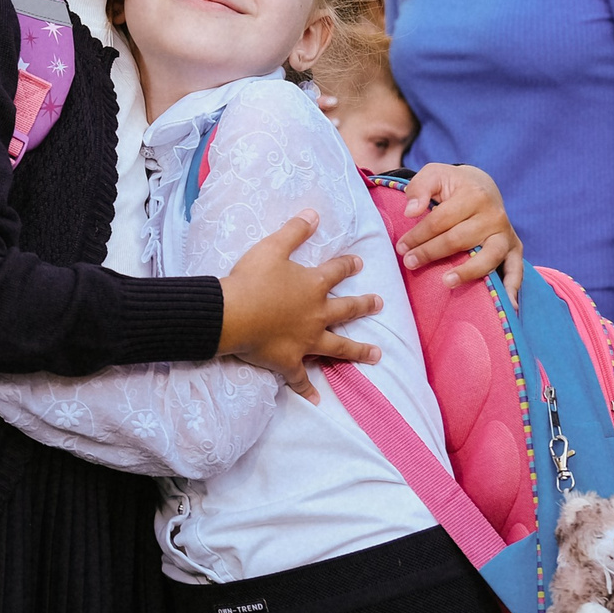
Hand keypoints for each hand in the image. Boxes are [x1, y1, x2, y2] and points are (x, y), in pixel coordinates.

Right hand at [216, 211, 382, 402]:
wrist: (234, 314)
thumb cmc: (252, 279)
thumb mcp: (272, 248)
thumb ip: (294, 231)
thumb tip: (314, 213)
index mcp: (313, 285)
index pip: (337, 271)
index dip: (348, 265)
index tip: (360, 263)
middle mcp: (316, 314)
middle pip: (346, 310)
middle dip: (364, 305)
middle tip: (380, 304)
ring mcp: (306, 341)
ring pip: (338, 347)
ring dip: (358, 351)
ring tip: (376, 355)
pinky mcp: (289, 361)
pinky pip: (300, 379)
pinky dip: (307, 389)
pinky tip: (316, 399)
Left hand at [396, 163, 525, 298]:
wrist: (482, 186)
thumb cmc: (453, 184)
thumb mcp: (434, 174)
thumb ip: (419, 188)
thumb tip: (411, 212)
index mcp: (473, 195)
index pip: (440, 220)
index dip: (418, 235)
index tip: (401, 247)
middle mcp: (493, 215)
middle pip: (459, 239)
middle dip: (431, 253)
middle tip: (410, 262)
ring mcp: (505, 234)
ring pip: (488, 257)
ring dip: (467, 272)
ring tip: (446, 282)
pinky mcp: (514, 248)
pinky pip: (516, 270)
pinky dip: (513, 288)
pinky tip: (507, 306)